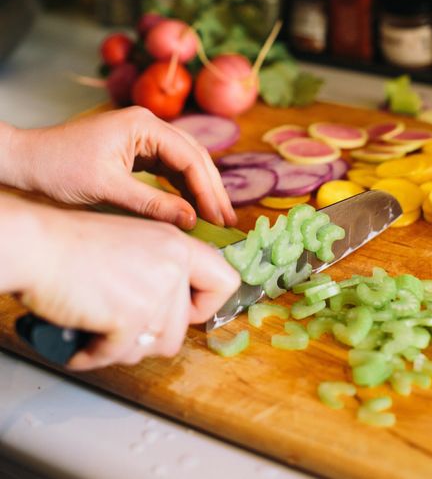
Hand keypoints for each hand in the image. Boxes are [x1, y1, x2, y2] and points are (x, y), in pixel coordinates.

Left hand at [5, 107, 235, 228]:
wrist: (26, 161)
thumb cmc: (58, 168)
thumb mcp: (107, 188)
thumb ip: (153, 203)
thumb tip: (193, 220)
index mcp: (144, 125)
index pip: (189, 157)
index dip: (208, 190)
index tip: (219, 218)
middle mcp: (149, 126)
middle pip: (194, 157)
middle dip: (212, 189)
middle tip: (228, 219)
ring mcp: (145, 138)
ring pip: (186, 163)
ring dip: (201, 189)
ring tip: (217, 216)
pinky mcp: (139, 152)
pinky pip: (170, 169)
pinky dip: (183, 188)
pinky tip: (193, 206)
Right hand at [18, 203, 239, 369]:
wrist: (39, 246)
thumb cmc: (78, 246)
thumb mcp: (136, 243)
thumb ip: (164, 270)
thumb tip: (177, 307)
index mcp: (178, 245)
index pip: (226, 281)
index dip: (205, 305)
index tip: (183, 311)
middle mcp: (173, 265)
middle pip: (182, 328)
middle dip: (151, 335)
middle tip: (125, 324)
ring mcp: (155, 290)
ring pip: (157, 345)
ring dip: (126, 346)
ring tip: (101, 330)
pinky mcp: (130, 315)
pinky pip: (121, 354)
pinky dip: (98, 355)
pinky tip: (83, 342)